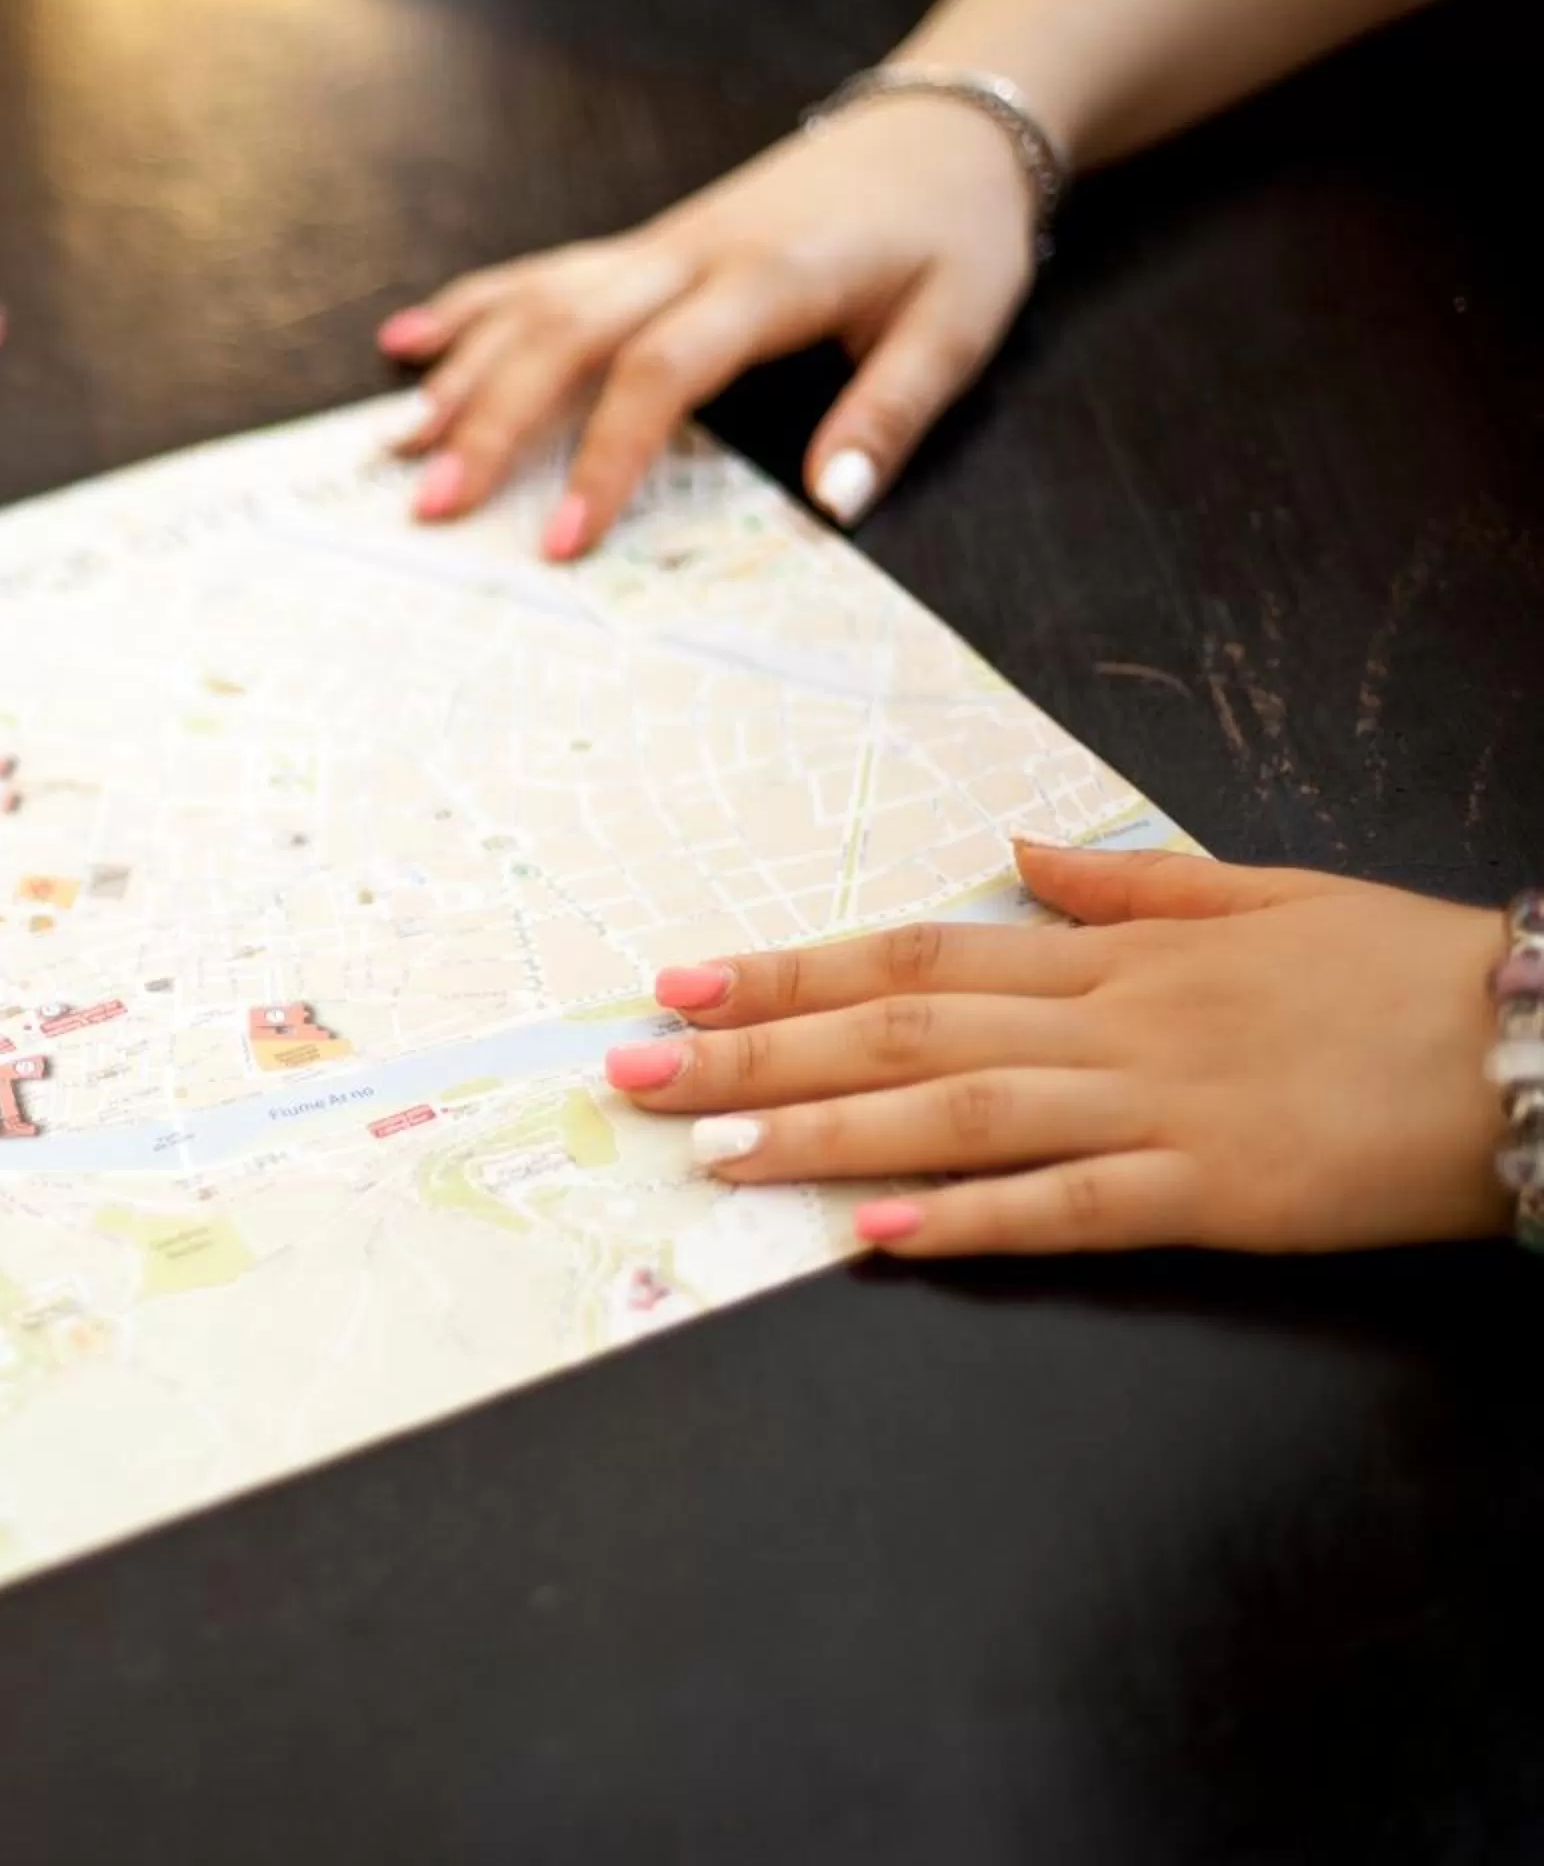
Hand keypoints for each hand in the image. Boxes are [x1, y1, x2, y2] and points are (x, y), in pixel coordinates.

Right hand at [376, 94, 1037, 557]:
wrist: (942, 127)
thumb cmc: (954, 233)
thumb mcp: (957, 324)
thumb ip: (888, 413)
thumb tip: (831, 502)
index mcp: (767, 280)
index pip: (661, 371)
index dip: (605, 458)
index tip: (565, 541)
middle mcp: (691, 255)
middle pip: (565, 335)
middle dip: (491, 423)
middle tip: (433, 504)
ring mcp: (657, 244)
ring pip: (536, 300)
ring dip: (461, 372)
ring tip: (400, 445)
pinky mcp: (645, 245)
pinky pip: (541, 272)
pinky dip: (469, 307)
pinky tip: (406, 341)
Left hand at [600, 842, 1509, 1256]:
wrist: (1541, 1040)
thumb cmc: (1406, 973)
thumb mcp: (1267, 892)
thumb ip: (1131, 883)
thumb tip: (1018, 851)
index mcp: (1118, 957)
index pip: (917, 949)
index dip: (792, 969)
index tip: (685, 980)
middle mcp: (1115, 1023)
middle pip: (903, 1025)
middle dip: (758, 1049)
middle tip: (634, 1068)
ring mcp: (1162, 1107)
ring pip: (960, 1110)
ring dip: (827, 1132)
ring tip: (712, 1149)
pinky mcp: (1220, 1193)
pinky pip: (1075, 1208)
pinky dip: (974, 1219)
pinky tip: (880, 1236)